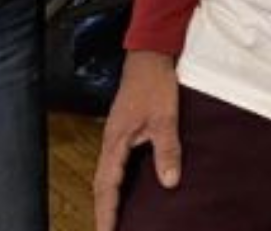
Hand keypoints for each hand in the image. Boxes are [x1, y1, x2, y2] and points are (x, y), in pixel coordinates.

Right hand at [94, 50, 182, 230]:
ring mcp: (116, 138)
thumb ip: (167, 149)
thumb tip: (169, 181)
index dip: (106, 212)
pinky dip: (116, 183)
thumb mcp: (165, 117)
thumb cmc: (154, 83)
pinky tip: (127, 190)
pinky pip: (115, 165)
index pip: (106, 186)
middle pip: (101, 185)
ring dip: (109, 198)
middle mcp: (111, 143)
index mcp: (115, 142)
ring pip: (107, 176)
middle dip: (103, 211)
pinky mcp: (124, 132)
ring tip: (114, 220)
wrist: (149, 56)